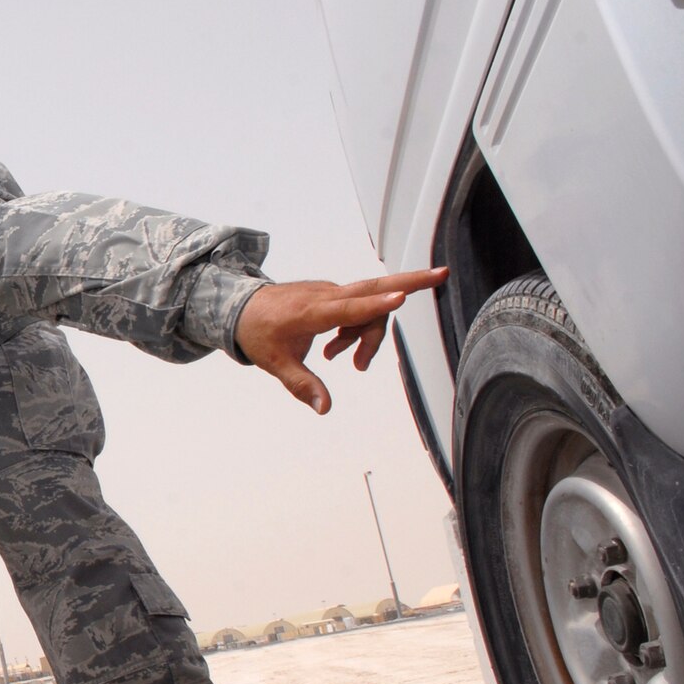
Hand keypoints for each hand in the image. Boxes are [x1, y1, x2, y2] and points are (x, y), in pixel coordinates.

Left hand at [235, 267, 447, 413]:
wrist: (241, 308)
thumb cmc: (259, 333)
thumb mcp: (276, 364)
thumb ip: (303, 385)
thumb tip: (324, 408)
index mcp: (311, 311)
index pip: (349, 307)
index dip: (376, 306)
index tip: (401, 298)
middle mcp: (325, 296)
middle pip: (374, 288)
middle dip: (410, 282)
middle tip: (442, 275)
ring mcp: (331, 292)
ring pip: (369, 306)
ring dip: (366, 334)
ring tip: (337, 357)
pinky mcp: (333, 293)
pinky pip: (359, 307)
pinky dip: (357, 328)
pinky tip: (336, 347)